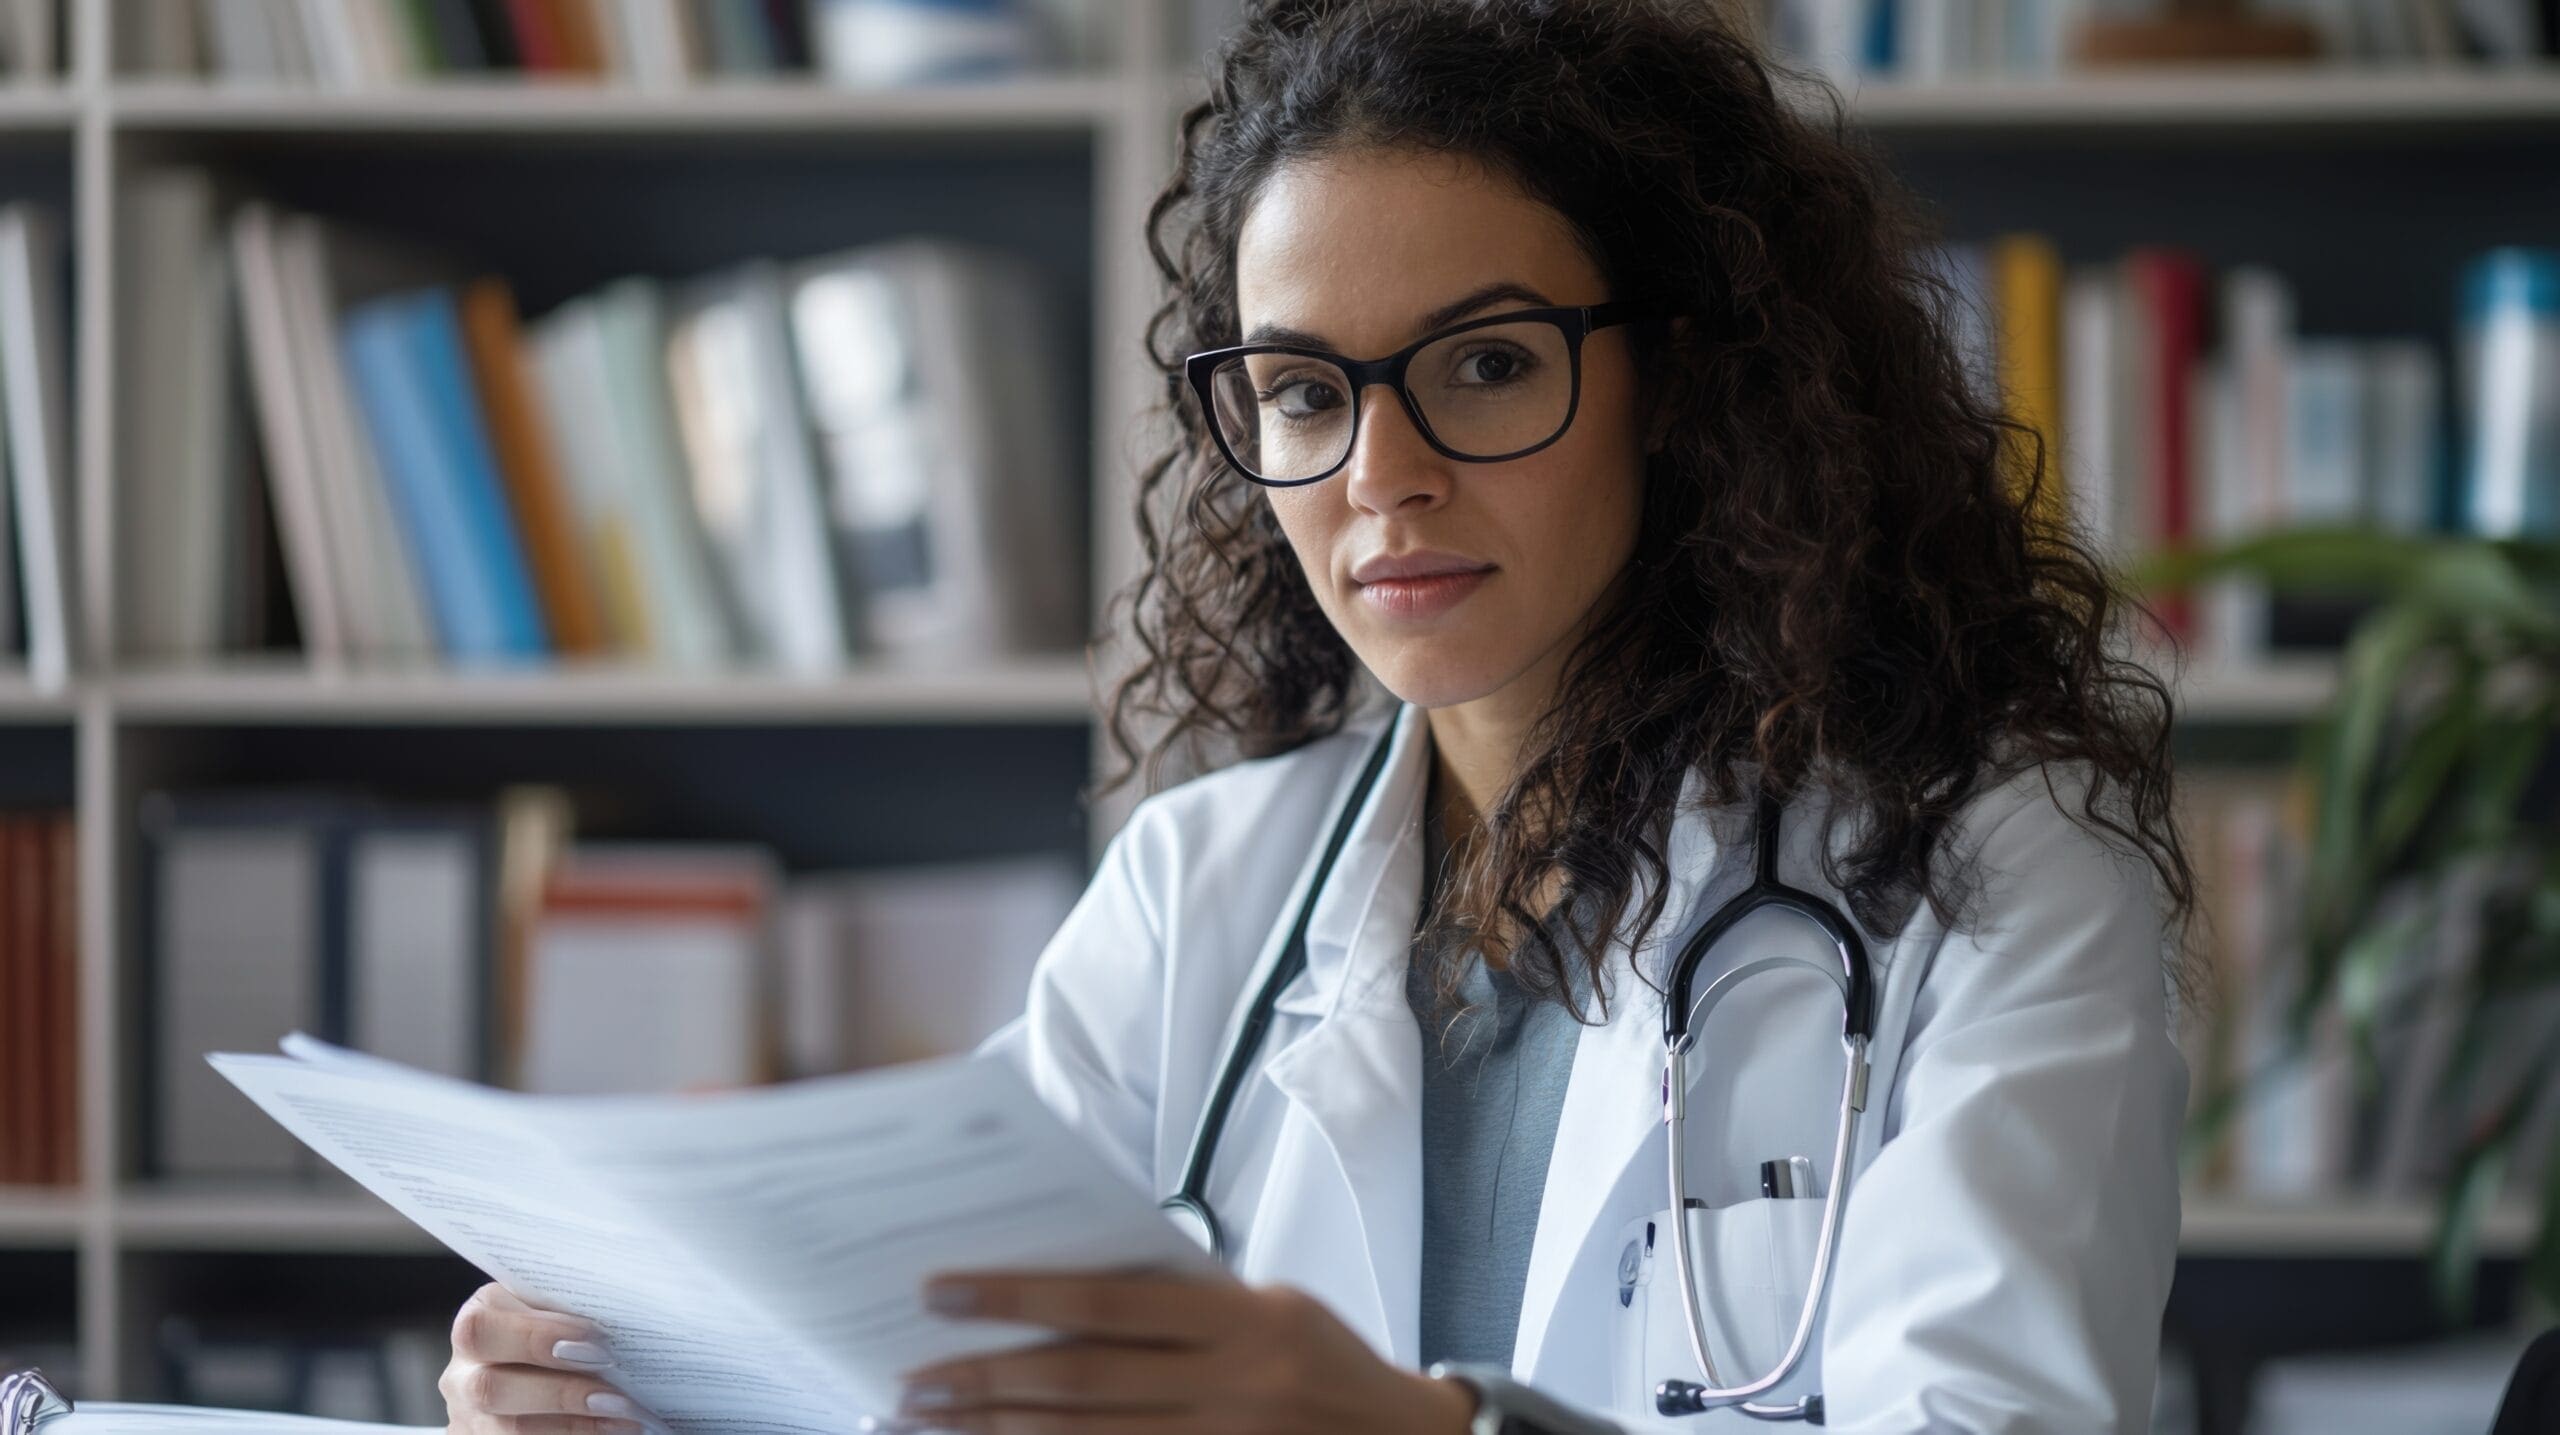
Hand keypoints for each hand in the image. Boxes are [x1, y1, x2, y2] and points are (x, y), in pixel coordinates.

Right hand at [442, 1281, 662, 1433]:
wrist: (530, 1371)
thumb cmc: (552, 1332)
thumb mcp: (549, 1312)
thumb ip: (566, 1312)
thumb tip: (619, 1318)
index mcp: (476, 1324)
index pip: (482, 1330)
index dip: (536, 1337)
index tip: (597, 1340)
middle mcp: (461, 1375)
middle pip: (490, 1389)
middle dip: (560, 1392)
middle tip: (616, 1392)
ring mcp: (469, 1418)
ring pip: (509, 1429)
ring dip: (574, 1424)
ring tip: (624, 1416)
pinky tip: (609, 1430)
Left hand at [882, 1271, 1476, 1433]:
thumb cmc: (1322, 1359)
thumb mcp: (1268, 1305)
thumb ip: (1180, 1302)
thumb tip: (1063, 1295)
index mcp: (1244, 1321)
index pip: (1107, 1306)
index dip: (1018, 1299)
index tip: (943, 1292)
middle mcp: (1233, 1388)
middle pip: (1083, 1385)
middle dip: (987, 1381)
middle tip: (913, 1378)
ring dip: (1001, 1432)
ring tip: (933, 1420)